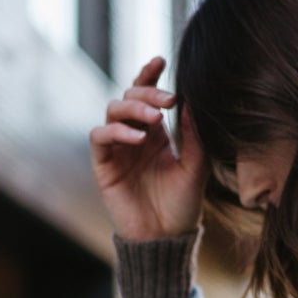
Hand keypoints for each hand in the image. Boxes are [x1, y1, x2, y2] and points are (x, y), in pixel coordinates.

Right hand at [89, 56, 208, 240]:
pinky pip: (100, 137)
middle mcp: (133, 135)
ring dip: (133, 108)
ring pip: (112, 110)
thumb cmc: (183, 203)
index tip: (161, 59)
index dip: (149, 74)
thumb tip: (192, 99)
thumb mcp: (197, 166)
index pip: (146, 94)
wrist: (166, 238)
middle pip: (128, 95)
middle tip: (169, 100)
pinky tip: (139, 139)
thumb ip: (194, 134)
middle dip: (147, 91)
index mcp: (155, 133)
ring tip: (155, 118)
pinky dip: (117, 131)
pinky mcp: (103, 165)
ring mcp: (117, 149)